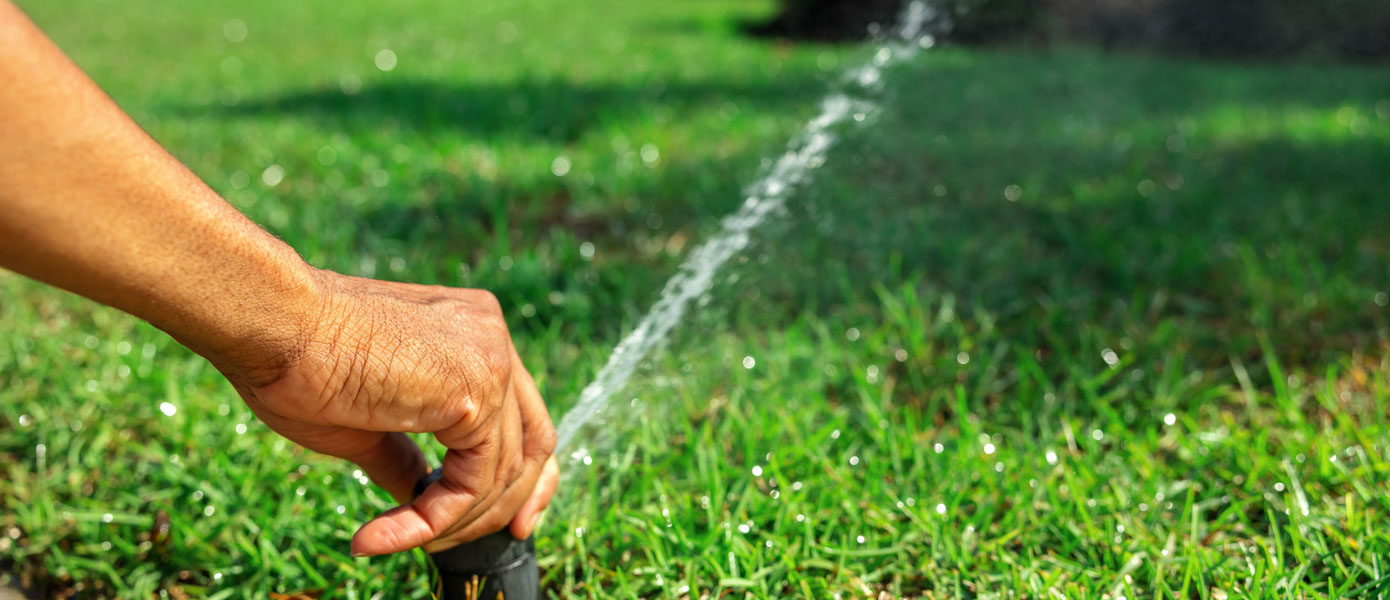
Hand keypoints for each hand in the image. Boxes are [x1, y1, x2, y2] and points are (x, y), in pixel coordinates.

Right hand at [210, 271, 558, 555]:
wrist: (274, 326)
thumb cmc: (301, 362)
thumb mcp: (371, 422)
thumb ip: (409, 454)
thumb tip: (422, 495)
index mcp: (474, 334)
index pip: (523, 415)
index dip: (522, 476)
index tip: (510, 521)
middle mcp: (494, 339)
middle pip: (533, 443)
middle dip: (509, 506)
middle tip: (471, 547)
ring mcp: (493, 360)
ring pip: (503, 472)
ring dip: (451, 523)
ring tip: (388, 540)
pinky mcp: (477, 393)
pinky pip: (472, 482)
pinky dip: (430, 521)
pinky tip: (378, 536)